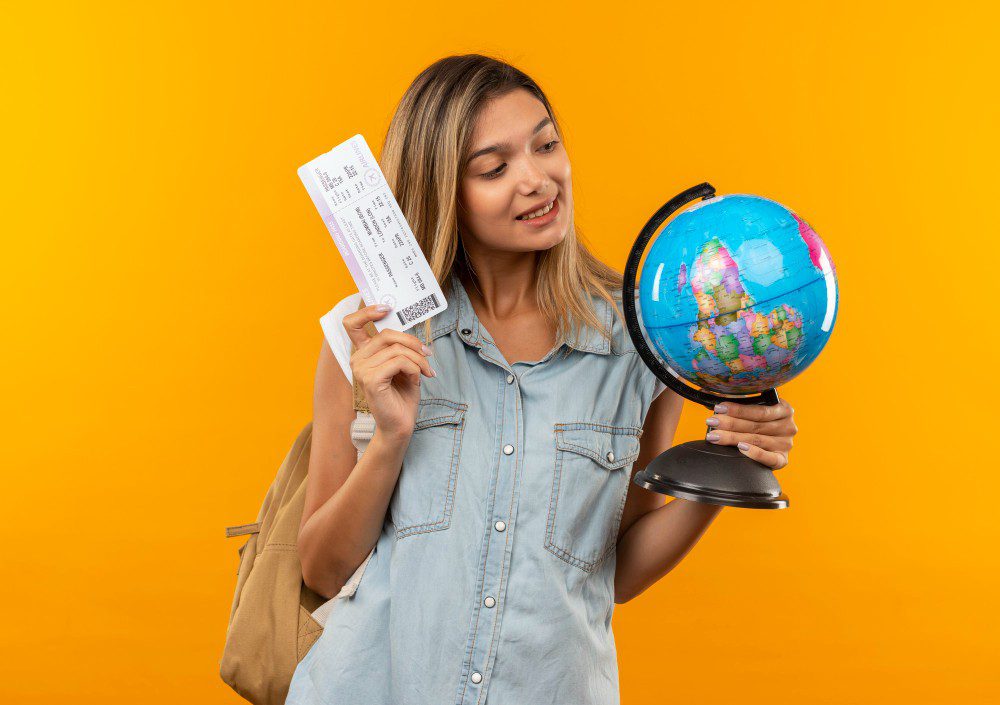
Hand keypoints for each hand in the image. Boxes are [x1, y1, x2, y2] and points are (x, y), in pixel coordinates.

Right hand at [342, 303, 435, 440]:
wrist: (400, 425)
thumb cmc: (402, 395)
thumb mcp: (403, 365)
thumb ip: (399, 347)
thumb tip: (410, 331)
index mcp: (362, 354)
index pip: (352, 324)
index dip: (367, 312)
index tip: (386, 308)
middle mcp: (357, 360)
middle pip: (387, 334)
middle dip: (413, 343)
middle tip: (428, 354)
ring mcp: (362, 370)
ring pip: (398, 349)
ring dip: (419, 359)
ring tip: (426, 372)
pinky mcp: (372, 380)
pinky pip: (400, 362)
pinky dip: (415, 369)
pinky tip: (418, 380)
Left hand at [703, 397, 796, 469]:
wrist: (770, 449)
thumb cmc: (757, 423)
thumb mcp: (754, 411)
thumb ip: (739, 404)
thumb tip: (708, 394)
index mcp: (783, 409)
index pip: (759, 410)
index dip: (737, 409)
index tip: (719, 408)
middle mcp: (788, 426)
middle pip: (755, 425)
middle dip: (730, 423)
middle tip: (712, 421)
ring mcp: (786, 444)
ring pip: (756, 440)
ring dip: (733, 437)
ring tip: (714, 436)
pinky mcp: (783, 460)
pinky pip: (769, 458)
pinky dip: (755, 453)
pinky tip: (740, 448)